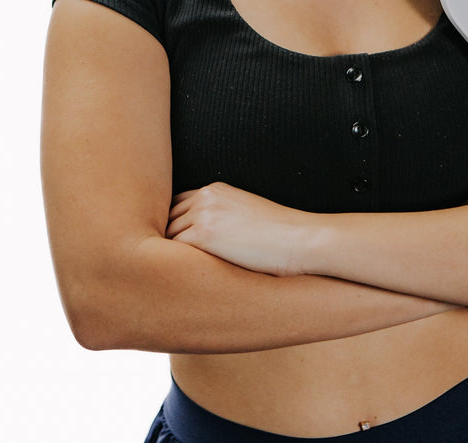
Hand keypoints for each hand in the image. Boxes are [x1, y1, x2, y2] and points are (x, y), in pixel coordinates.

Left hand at [167, 183, 317, 275]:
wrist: (299, 239)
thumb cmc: (281, 235)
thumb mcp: (246, 213)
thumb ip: (222, 217)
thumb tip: (208, 240)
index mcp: (215, 190)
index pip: (177, 205)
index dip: (175, 226)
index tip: (177, 245)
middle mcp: (205, 197)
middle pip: (168, 219)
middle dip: (168, 240)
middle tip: (170, 265)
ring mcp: (203, 215)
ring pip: (168, 235)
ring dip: (169, 254)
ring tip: (175, 274)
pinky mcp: (204, 236)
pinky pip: (173, 251)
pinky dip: (173, 264)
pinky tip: (182, 278)